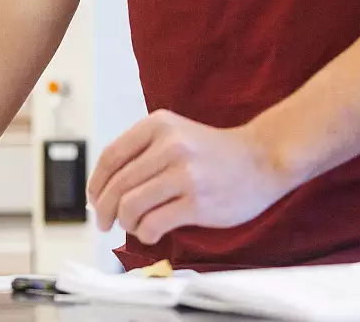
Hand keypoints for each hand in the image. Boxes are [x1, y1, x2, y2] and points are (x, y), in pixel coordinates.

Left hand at [89, 111, 296, 244]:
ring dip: (126, 224)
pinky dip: (145, 234)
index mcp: (158, 125)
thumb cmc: (217, 153)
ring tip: (135, 226)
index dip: (96, 183)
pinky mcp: (197, 202)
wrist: (265, 159)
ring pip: (130, 206)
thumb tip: (104, 187)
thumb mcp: (176, 134)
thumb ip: (143, 152)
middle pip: (116, 185)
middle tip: (105, 222)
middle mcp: (169, 146)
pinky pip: (153, 224)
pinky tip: (152, 233)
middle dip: (104, 210)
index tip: (94, 199)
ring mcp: (184, 174)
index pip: (110, 157)